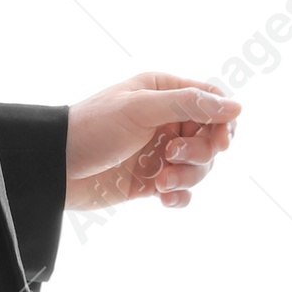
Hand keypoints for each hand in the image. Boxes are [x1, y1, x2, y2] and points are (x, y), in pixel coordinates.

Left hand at [65, 72, 239, 213]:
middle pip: (209, 137)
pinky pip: (181, 191)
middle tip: (171, 157)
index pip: (212, 101)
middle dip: (199, 153)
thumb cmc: (93, 128)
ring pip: (198, 167)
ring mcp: (159, 152)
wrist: (54, 167)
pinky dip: (179, 196)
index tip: (221, 142)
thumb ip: (189, 104)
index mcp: (164, 92)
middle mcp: (166, 120)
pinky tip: (164, 199)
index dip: (223, 122)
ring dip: (187, 176)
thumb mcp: (141, 108)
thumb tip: (237, 107)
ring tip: (162, 182)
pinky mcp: (150, 181)